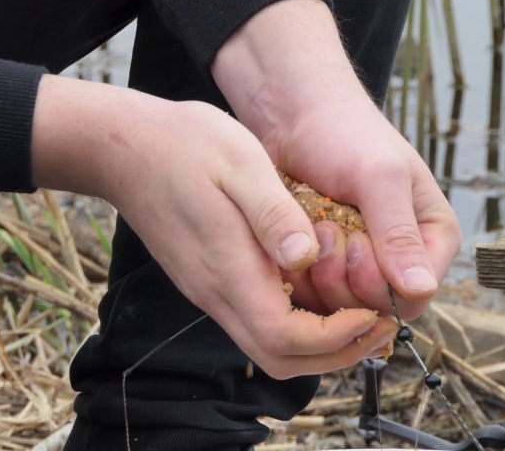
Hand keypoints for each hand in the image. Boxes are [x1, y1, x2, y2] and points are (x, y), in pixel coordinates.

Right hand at [30, 75, 398, 378]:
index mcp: (229, 269)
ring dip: (321, 342)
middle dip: (338, 353)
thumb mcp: (241, 162)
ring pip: (270, 347)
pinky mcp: (209, 280)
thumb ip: (273, 212)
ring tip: (362, 310)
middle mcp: (218, 292)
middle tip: (380, 322)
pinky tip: (323, 290)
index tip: (373, 312)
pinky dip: (298, 323)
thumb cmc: (186, 146)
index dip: (337, 337)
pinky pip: (258, 322)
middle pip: (282, 359)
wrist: (124, 147)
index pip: (287, 338)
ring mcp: (210, 290)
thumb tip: (305, 257)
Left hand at [213, 0, 461, 320]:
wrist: (295, 116)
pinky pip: (313, 298)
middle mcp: (402, 258)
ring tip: (312, 226)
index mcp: (433, 237)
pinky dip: (299, 275)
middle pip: (377, 309)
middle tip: (328, 229)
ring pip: (342, 309)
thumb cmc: (346, 133)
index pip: (416, 296)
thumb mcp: (379, 177)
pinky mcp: (327, 268)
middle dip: (345, 277)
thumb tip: (423, 289)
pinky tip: (295, 238)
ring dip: (319, 274)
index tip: (355, 238)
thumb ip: (399, 233)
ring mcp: (362, 265)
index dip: (382, 281)